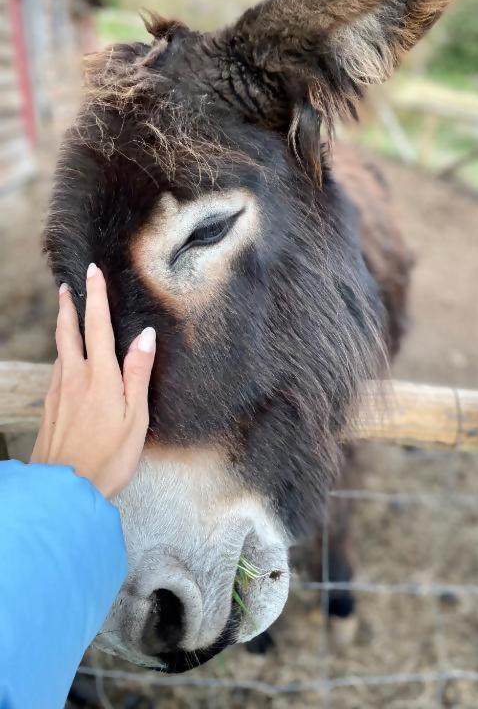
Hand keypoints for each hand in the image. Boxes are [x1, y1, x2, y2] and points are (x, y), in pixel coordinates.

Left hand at [31, 263, 155, 497]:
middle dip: (68, 306)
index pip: (97, 326)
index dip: (96, 297)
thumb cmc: (109, 457)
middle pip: (68, 332)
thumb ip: (138, 373)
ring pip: (59, 351)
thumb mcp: (135, 416)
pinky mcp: (49, 410)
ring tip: (67, 317)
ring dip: (63, 329)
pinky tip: (65, 364)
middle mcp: (73, 378)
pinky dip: (61, 357)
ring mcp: (57, 393)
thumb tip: (145, 337)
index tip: (93, 273)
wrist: (65, 489)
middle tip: (66, 287)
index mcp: (99, 377)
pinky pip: (56, 373)